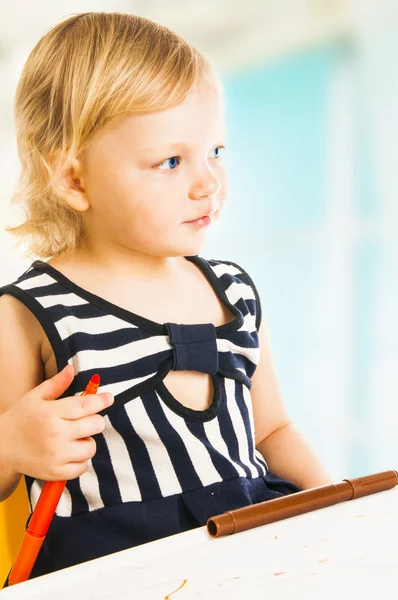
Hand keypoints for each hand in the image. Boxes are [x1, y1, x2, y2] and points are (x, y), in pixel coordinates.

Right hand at [1, 365, 112, 480]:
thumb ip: (56, 384)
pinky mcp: (55, 472)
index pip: (86, 405)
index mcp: (51, 412)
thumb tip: (72, 369)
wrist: (2, 448)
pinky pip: (82, 467)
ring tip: (75, 438)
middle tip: (86, 420)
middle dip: (95, 420)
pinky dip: (80, 460)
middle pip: (95, 425)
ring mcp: (56, 455)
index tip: (109, 398)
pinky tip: (70, 452)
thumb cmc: (21, 419)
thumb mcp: (35, 397)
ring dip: (88, 441)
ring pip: (91, 447)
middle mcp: (56, 434)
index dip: (102, 400)